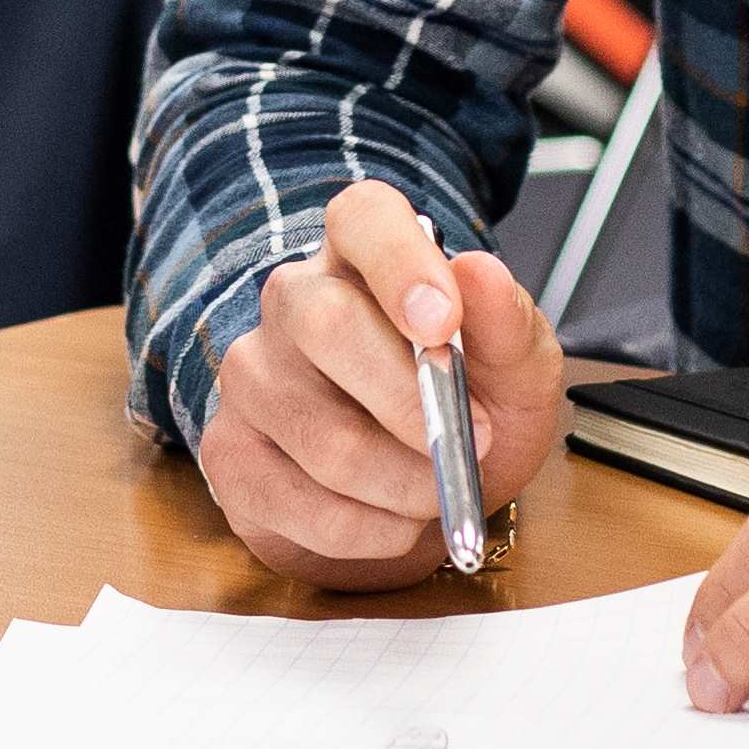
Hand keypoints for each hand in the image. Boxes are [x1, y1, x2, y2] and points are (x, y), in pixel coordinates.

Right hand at [187, 183, 565, 580]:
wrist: (428, 497)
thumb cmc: (471, 415)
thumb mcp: (518, 376)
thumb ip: (509, 327)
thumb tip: (480, 272)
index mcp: (365, 258)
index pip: (361, 218)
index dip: (400, 262)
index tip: (445, 322)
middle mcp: (293, 303)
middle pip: (326, 325)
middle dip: (411, 402)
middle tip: (473, 445)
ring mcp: (251, 378)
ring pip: (322, 436)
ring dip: (405, 484)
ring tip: (439, 491)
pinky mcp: (230, 454)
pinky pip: (299, 503)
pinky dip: (370, 530)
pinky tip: (395, 521)